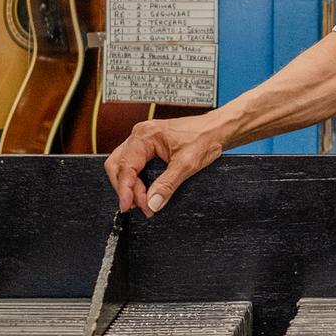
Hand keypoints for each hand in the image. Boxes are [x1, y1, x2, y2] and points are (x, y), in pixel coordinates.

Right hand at [104, 111, 231, 215]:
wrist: (217, 129)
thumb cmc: (205, 137)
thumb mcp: (187, 164)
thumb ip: (167, 185)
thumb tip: (152, 203)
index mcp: (146, 135)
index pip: (126, 166)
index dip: (125, 190)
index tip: (128, 206)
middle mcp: (141, 134)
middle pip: (118, 166)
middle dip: (126, 189)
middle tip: (141, 206)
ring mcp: (143, 139)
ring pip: (122, 165)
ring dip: (129, 186)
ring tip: (143, 202)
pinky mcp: (147, 145)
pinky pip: (132, 164)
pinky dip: (135, 179)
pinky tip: (143, 190)